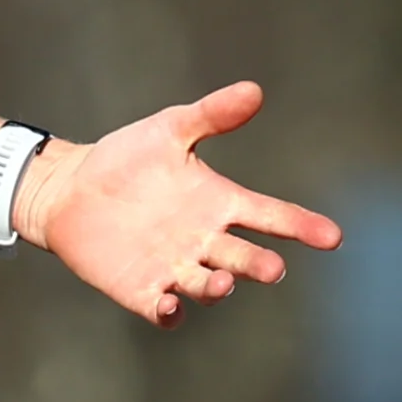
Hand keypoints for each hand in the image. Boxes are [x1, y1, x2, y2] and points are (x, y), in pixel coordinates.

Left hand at [20, 81, 340, 327]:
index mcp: (220, 203)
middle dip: (258, 265)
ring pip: (207, 287)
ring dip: (217, 288)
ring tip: (220, 282)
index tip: (332, 237)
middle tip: (272, 269)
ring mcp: (174, 267)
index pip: (272, 216)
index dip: (302, 227)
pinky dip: (167, 312)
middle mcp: (204, 241)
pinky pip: (161, 309)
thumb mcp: (169, 130)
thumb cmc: (126, 159)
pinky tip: (168, 306)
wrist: (70, 188)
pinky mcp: (140, 289)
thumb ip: (211, 115)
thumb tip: (254, 90)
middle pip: (243, 259)